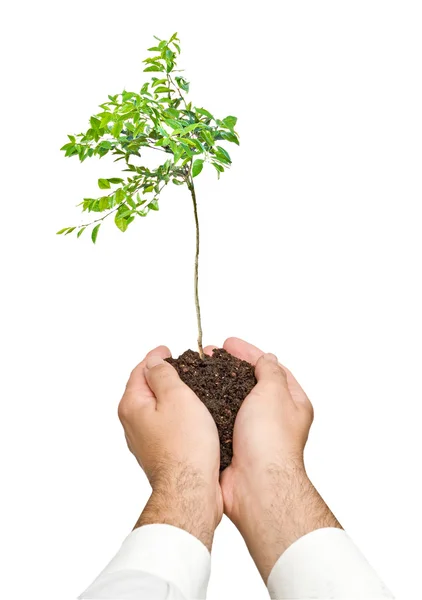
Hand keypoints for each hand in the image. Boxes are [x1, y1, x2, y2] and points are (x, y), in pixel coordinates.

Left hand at [118, 345, 222, 549]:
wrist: (190, 489)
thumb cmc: (186, 446)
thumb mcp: (176, 396)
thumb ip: (163, 374)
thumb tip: (154, 362)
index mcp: (133, 405)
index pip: (140, 370)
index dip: (155, 357)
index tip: (167, 350)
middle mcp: (133, 423)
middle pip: (145, 389)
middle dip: (162, 375)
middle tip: (182, 366)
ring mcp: (145, 440)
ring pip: (156, 408)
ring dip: (170, 396)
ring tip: (190, 388)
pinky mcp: (160, 452)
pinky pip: (165, 425)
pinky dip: (176, 415)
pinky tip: (192, 416)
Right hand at [217, 338, 340, 580]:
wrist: (256, 484)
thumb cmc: (270, 441)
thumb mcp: (273, 393)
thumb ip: (269, 372)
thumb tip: (267, 359)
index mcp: (291, 403)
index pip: (270, 368)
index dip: (248, 353)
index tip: (229, 343)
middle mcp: (273, 417)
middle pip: (249, 383)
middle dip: (228, 366)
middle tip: (208, 355)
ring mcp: (252, 432)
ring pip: (231, 400)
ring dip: (215, 384)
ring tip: (196, 372)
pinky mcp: (233, 444)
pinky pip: (219, 419)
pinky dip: (208, 407)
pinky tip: (194, 398)